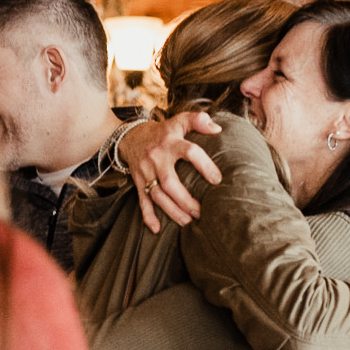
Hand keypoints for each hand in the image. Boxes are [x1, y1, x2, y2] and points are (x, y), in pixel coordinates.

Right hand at [119, 112, 223, 233]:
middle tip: (201, 211)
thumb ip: (198, 120)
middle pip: (170, 182)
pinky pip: (142, 201)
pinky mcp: (139, 182)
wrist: (130, 136)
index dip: (204, 165)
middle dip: (185, 199)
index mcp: (170, 142)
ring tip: (188, 221)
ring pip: (157, 195)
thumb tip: (218, 129)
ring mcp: (146, 172)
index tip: (217, 180)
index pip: (189, 152)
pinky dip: (148, 216)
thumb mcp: (179, 120)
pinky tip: (156, 229)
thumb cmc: (163, 131)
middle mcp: (157, 158)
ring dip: (172, 211)